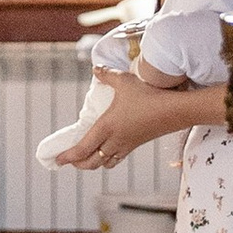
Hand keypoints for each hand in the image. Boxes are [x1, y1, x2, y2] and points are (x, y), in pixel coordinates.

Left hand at [62, 71, 195, 167]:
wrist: (174, 111)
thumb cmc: (148, 96)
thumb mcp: (125, 81)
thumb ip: (107, 75)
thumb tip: (95, 68)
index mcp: (106, 127)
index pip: (82, 148)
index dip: (68, 156)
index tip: (57, 159)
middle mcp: (114, 140)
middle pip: (91, 162)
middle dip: (78, 164)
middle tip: (69, 160)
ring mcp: (126, 145)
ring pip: (104, 163)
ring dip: (93, 163)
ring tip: (85, 157)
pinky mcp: (136, 145)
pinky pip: (117, 158)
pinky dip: (107, 160)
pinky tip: (106, 153)